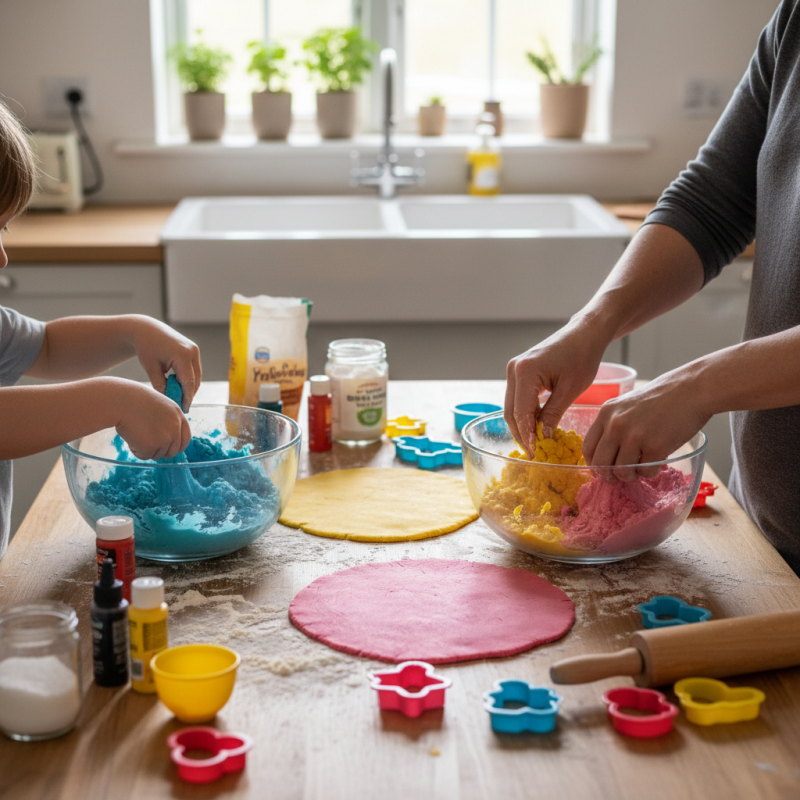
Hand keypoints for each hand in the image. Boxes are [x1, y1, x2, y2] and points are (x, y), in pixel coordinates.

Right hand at [115, 381, 190, 460]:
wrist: (120, 401)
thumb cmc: (135, 401)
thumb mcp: (160, 406)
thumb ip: (168, 420)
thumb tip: (169, 438)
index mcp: (178, 416)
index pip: (186, 438)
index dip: (178, 446)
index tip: (170, 449)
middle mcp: (175, 428)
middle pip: (173, 451)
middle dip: (161, 451)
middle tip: (148, 444)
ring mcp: (164, 438)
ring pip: (158, 454)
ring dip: (147, 449)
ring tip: (136, 433)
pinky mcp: (151, 446)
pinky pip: (145, 456)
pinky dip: (137, 451)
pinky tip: (131, 437)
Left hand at [131, 318, 201, 411]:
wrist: (147, 329)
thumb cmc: (146, 347)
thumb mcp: (151, 368)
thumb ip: (160, 385)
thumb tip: (168, 401)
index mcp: (182, 355)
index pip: (188, 382)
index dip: (187, 398)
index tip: (183, 409)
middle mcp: (192, 352)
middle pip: (195, 380)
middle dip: (189, 394)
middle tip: (181, 406)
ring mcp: (195, 350)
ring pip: (197, 376)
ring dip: (190, 387)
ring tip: (179, 397)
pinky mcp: (194, 351)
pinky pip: (194, 370)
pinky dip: (189, 379)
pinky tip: (179, 386)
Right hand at [505, 320, 606, 454]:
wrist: (584, 334)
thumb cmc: (582, 357)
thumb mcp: (570, 390)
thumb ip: (553, 414)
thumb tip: (543, 438)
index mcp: (525, 372)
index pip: (520, 413)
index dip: (526, 436)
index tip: (534, 453)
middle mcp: (514, 370)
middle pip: (510, 411)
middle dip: (521, 433)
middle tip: (533, 452)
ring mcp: (514, 369)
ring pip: (512, 406)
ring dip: (522, 424)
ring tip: (535, 443)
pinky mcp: (519, 371)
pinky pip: (518, 398)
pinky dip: (525, 413)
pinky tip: (537, 425)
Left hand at [582, 369, 710, 481]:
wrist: (692, 390)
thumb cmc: (662, 397)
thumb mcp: (626, 405)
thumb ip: (614, 424)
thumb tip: (606, 455)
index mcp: (606, 413)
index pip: (588, 447)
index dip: (594, 463)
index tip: (602, 469)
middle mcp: (616, 425)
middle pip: (601, 463)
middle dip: (609, 476)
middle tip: (620, 477)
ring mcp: (635, 436)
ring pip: (622, 472)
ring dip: (631, 476)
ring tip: (641, 468)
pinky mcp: (655, 447)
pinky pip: (646, 472)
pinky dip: (650, 472)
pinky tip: (657, 462)